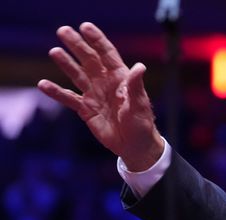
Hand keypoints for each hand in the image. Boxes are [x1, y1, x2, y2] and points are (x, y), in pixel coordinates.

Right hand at [37, 22, 163, 170]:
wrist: (135, 146)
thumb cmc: (142, 124)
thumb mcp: (140, 105)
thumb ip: (136, 86)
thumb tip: (139, 66)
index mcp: (121, 78)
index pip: (107, 54)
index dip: (97, 40)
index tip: (85, 27)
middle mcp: (105, 83)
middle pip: (89, 60)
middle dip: (77, 46)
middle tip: (63, 31)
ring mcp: (94, 95)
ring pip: (77, 75)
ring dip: (66, 64)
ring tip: (55, 52)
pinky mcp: (86, 109)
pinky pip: (69, 98)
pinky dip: (57, 92)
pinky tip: (44, 85)